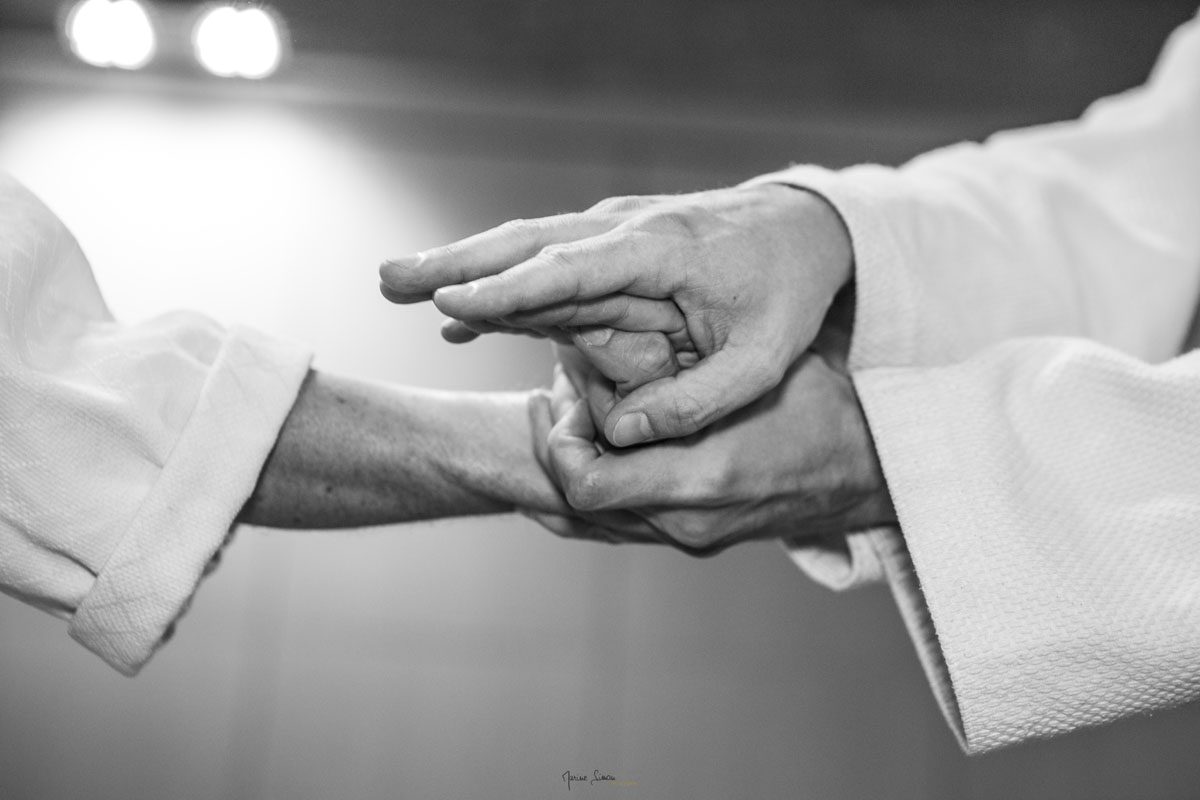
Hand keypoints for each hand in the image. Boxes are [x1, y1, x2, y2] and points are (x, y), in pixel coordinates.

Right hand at [379, 183, 852, 446]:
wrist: (809, 226)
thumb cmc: (789, 292)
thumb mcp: (762, 362)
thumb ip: (696, 403)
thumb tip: (621, 437)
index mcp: (659, 252)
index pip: (570, 269)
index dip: (509, 288)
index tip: (450, 303)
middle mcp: (625, 231)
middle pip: (527, 245)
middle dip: (457, 264)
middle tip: (388, 281)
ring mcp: (616, 231)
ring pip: (526, 247)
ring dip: (463, 266)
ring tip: (397, 286)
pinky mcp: (614, 243)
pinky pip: (547, 263)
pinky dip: (502, 285)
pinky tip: (460, 317)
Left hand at [523, 340, 894, 556]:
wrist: (865, 471)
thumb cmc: (815, 408)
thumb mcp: (753, 372)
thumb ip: (682, 369)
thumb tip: (608, 335)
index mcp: (702, 478)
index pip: (585, 481)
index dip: (558, 437)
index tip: (565, 392)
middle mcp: (686, 522)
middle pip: (574, 504)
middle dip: (556, 450)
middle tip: (555, 400)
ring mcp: (687, 539)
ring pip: (588, 520)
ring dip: (571, 468)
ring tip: (568, 416)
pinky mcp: (690, 541)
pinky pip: (615, 527)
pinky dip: (594, 489)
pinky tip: (592, 445)